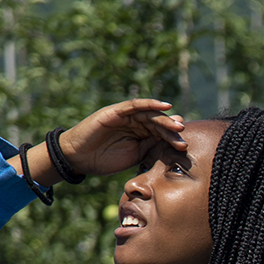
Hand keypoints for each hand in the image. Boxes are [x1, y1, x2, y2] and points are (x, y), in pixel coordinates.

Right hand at [55, 98, 188, 178]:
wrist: (79, 158)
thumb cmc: (105, 159)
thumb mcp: (134, 156)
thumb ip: (151, 148)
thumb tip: (171, 145)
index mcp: (141, 135)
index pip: (161, 134)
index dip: (173, 139)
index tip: (184, 147)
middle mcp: (136, 123)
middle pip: (158, 123)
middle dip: (172, 129)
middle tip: (183, 134)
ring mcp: (127, 116)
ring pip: (150, 114)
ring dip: (165, 118)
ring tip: (177, 125)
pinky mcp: (117, 111)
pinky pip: (135, 105)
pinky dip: (150, 104)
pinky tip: (164, 106)